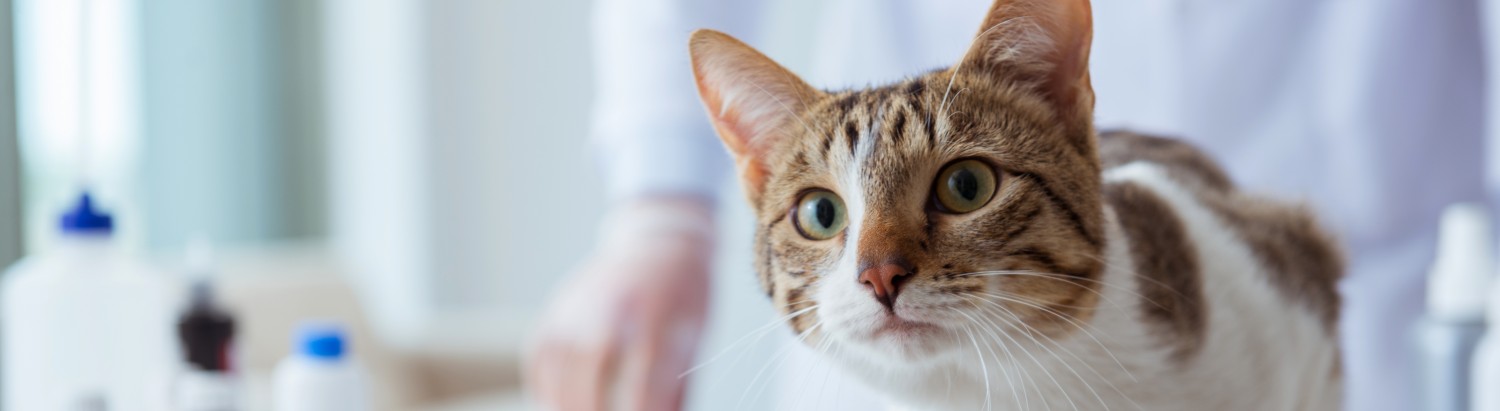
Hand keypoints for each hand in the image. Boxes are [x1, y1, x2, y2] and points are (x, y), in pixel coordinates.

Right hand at [526, 198, 714, 410]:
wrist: (659, 241)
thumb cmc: (684, 294)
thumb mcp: (693, 338)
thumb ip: (677, 387)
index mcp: (652, 319)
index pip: (641, 386)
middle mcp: (608, 310)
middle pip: (592, 381)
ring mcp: (576, 308)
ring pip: (558, 372)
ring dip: (565, 404)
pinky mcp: (557, 310)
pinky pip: (539, 357)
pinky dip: (543, 387)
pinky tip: (555, 402)